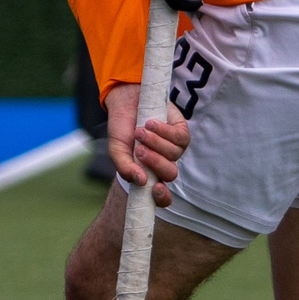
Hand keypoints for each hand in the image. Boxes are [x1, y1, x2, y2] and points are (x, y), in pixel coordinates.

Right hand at [103, 80, 188, 206]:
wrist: (126, 102)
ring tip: (140, 131)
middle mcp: (165, 163)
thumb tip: (141, 181)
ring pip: (174, 154)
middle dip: (155, 163)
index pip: (162, 195)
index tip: (155, 189)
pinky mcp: (181, 131)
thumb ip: (125, 168)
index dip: (162, 197)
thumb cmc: (122, 129)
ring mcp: (175, 148)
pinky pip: (180, 138)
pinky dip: (164, 131)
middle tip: (139, 150)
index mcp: (149, 173)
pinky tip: (151, 123)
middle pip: (170, 174)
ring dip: (156, 143)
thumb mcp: (117, 150)